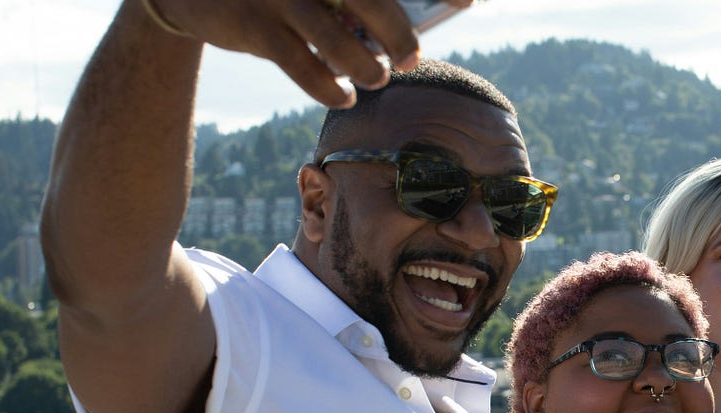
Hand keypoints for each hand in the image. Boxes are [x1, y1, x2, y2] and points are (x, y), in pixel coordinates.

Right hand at [143, 0, 471, 106]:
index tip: (466, 2)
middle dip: (400, 33)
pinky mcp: (254, 25)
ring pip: (336, 38)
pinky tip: (344, 94)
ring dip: (365, 66)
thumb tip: (408, 35)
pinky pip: (302, 65)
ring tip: (376, 78)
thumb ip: (353, 2)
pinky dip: (330, 86)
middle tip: (410, 59)